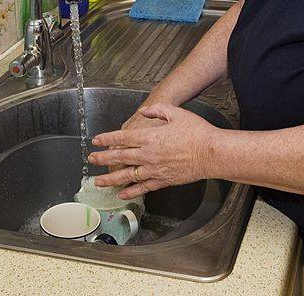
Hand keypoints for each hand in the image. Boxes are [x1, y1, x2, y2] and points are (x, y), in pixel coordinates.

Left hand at [88, 103, 218, 199]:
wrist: (212, 153)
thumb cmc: (197, 132)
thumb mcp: (176, 113)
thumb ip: (157, 110)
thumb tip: (143, 111)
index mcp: (150, 137)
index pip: (122, 138)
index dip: (107, 139)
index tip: (96, 141)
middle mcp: (148, 154)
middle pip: (120, 157)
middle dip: (103, 158)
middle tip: (92, 159)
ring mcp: (155, 169)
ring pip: (127, 175)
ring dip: (111, 178)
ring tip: (98, 181)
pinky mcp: (163, 180)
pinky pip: (143, 187)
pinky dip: (131, 191)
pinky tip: (122, 193)